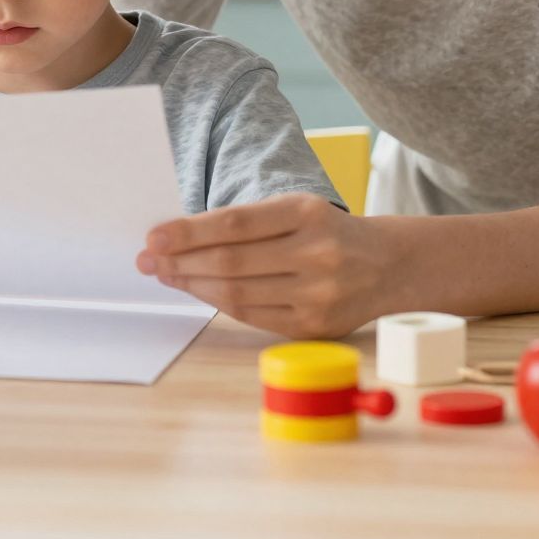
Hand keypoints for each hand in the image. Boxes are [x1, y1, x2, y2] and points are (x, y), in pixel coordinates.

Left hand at [136, 193, 399, 339]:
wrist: (390, 265)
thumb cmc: (329, 232)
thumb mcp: (297, 211)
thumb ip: (247, 223)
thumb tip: (179, 238)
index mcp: (307, 213)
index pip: (235, 224)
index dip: (189, 232)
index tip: (154, 236)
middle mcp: (316, 253)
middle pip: (231, 261)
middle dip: (181, 261)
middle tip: (148, 259)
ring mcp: (317, 294)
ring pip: (238, 293)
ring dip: (193, 285)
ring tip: (167, 275)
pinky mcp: (314, 327)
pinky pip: (253, 316)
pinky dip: (220, 304)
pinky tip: (200, 291)